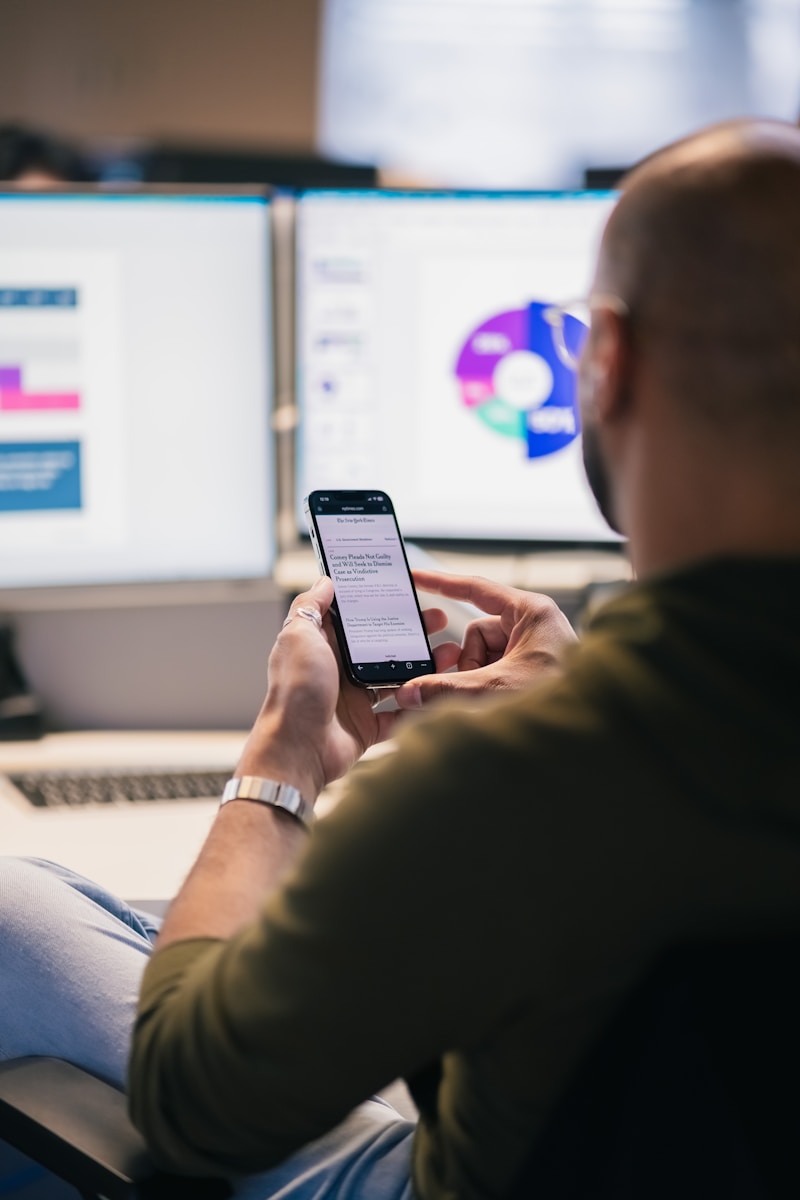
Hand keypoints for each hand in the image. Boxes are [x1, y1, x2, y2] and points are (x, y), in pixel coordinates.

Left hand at [235, 577, 448, 802]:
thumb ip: (311, 606)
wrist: (297, 747)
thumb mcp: (299, 636)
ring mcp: (354, 699)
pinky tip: (440, 692)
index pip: (357, 618)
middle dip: (411, 632)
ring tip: (449, 654)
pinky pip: (399, 716)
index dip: (379, 604)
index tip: (405, 591)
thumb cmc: (295, 689)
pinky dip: (419, 706)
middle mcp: (340, 670)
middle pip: (383, 646)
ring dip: (423, 667)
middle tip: (438, 620)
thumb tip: (325, 580)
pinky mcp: (366, 727)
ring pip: (397, 678)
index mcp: (324, 646)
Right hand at [395, 569, 577, 709]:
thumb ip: (447, 689)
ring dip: (480, 679)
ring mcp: (532, 646)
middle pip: (476, 634)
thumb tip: (409, 693)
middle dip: (470, 664)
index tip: (415, 577)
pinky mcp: (532, 666)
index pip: (476, 589)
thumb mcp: (496, 688)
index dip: (441, 583)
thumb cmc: (558, 699)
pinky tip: (500, 703)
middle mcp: (532, 624)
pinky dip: (490, 687)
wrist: (593, 725)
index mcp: (530, 612)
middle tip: (475, 687)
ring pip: (483, 656)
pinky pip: (495, 669)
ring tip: (496, 699)